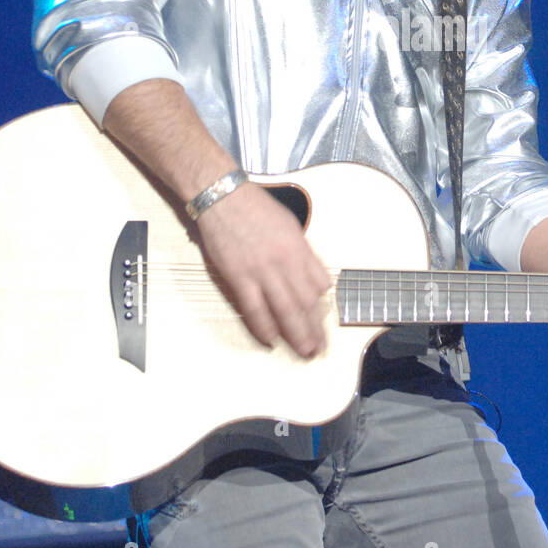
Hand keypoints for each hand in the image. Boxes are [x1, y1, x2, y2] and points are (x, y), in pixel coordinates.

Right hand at [196, 182, 331, 357]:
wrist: (223, 197)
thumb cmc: (256, 207)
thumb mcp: (290, 224)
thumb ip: (302, 252)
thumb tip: (314, 278)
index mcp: (299, 247)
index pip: (320, 285)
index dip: (323, 308)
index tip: (324, 322)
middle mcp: (284, 261)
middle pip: (306, 303)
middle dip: (315, 329)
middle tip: (319, 348)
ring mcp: (261, 270)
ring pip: (285, 310)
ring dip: (296, 334)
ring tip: (303, 351)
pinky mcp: (238, 276)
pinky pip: (254, 308)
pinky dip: (264, 327)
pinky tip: (271, 340)